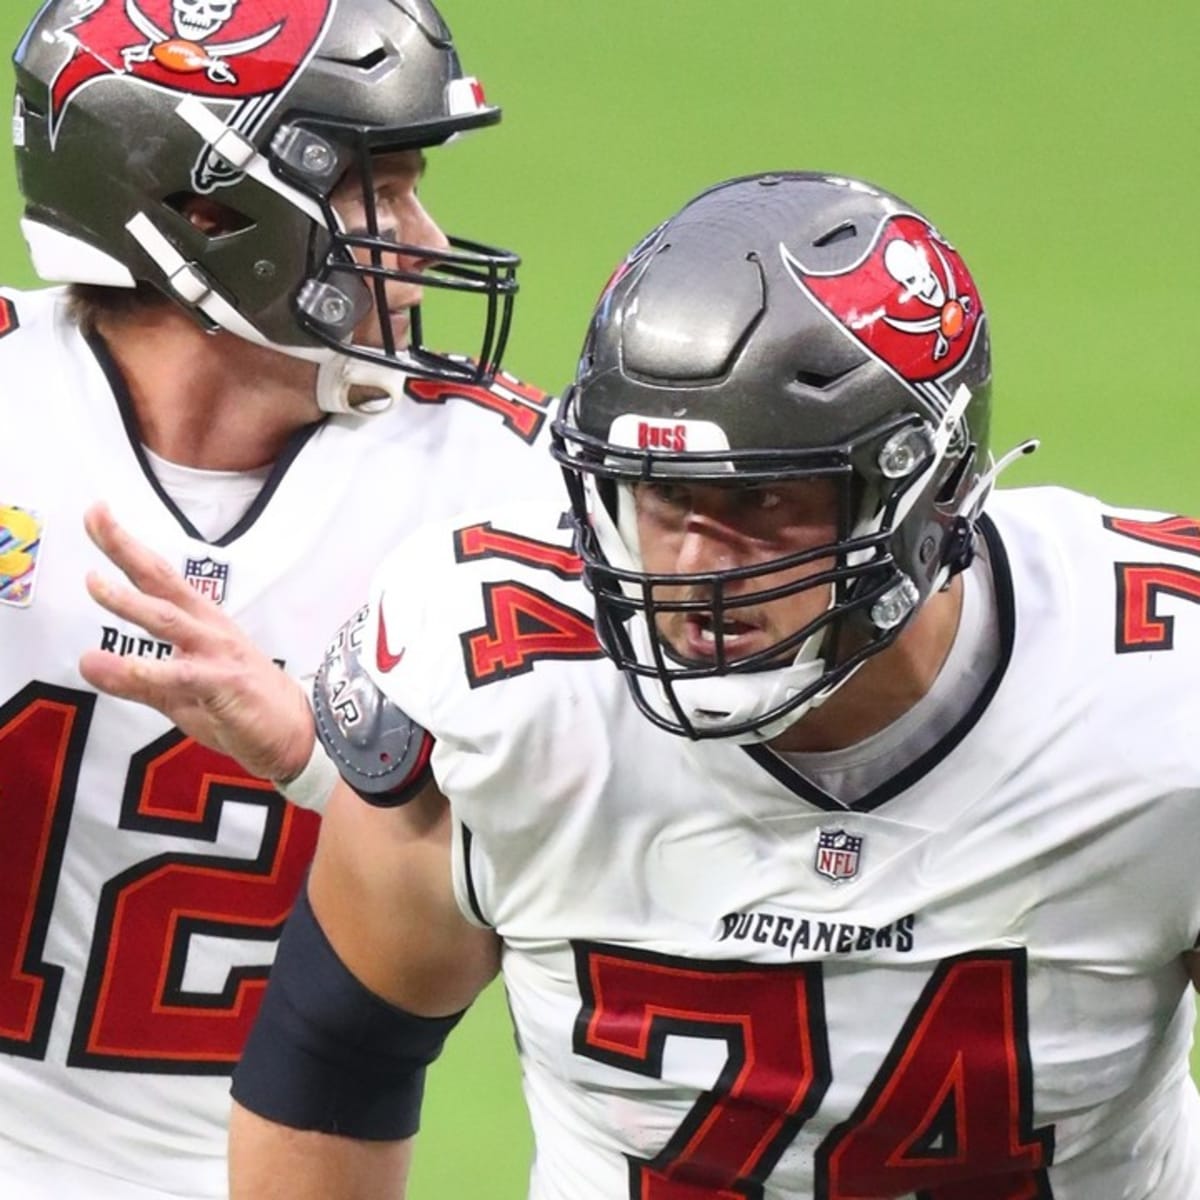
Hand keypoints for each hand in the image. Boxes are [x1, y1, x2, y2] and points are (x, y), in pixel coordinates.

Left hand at [78, 502, 314, 781]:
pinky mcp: (226, 683)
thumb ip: (134, 678)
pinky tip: (125, 667)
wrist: (294, 730)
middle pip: (162, 582)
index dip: (126, 547)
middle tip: (94, 516)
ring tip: (95, 583)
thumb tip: (85, 660)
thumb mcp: (177, 693)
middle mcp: (209, 629)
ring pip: (169, 621)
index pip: (158, 578)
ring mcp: (218, 653)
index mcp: (200, 623)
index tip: (97, 514)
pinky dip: (151, 671)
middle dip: (127, 549)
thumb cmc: (239, 705)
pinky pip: (183, 676)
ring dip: (131, 602)